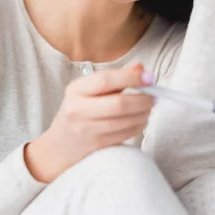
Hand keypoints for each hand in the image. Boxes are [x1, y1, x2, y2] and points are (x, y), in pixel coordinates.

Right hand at [25, 63, 155, 181]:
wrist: (60, 144)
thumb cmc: (78, 110)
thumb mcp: (88, 90)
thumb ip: (115, 78)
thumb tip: (141, 68)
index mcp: (76, 90)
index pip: (106, 80)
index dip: (131, 78)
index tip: (149, 77)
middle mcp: (78, 110)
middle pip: (119, 104)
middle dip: (143, 99)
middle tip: (154, 96)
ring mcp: (87, 130)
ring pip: (125, 121)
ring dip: (144, 113)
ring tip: (149, 107)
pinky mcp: (97, 145)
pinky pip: (125, 134)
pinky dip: (139, 125)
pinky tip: (141, 119)